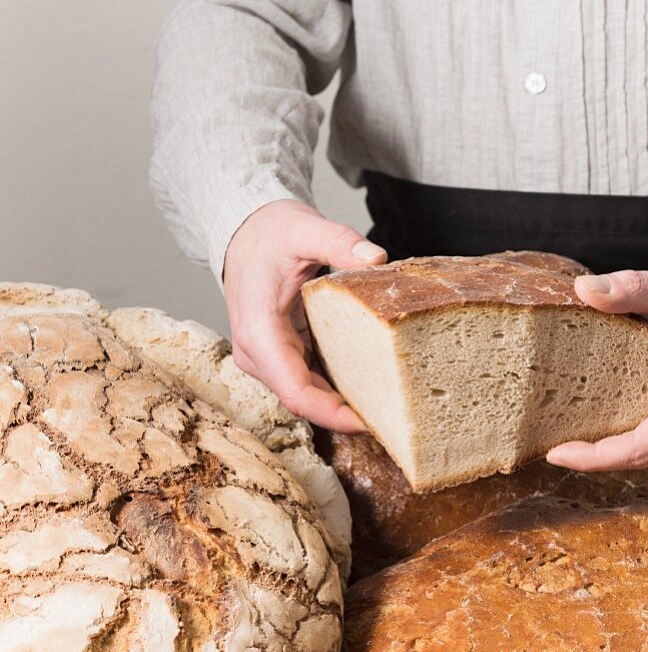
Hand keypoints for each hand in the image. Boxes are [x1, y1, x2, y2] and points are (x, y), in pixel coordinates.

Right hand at [223, 200, 386, 431]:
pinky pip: (312, 381)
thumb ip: (339, 242)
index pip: (295, 392)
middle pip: (305, 401)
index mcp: (259, 333)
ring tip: (393, 406)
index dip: (332, 414)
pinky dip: (340, 386)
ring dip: (346, 404)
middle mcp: (258, 355)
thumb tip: (376, 258)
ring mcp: (268, 360)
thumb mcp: (303, 228)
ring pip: (309, 396)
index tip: (370, 423)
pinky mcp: (282, 356)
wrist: (244, 234)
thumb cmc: (268, 235)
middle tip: (398, 417)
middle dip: (348, 415)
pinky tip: (375, 384)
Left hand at [546, 260, 647, 470]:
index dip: (595, 457)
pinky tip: (612, 419)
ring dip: (621, 445)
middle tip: (555, 444)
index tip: (556, 454)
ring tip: (575, 433)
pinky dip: (643, 433)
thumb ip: (638, 289)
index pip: (641, 448)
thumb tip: (585, 290)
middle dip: (600, 454)